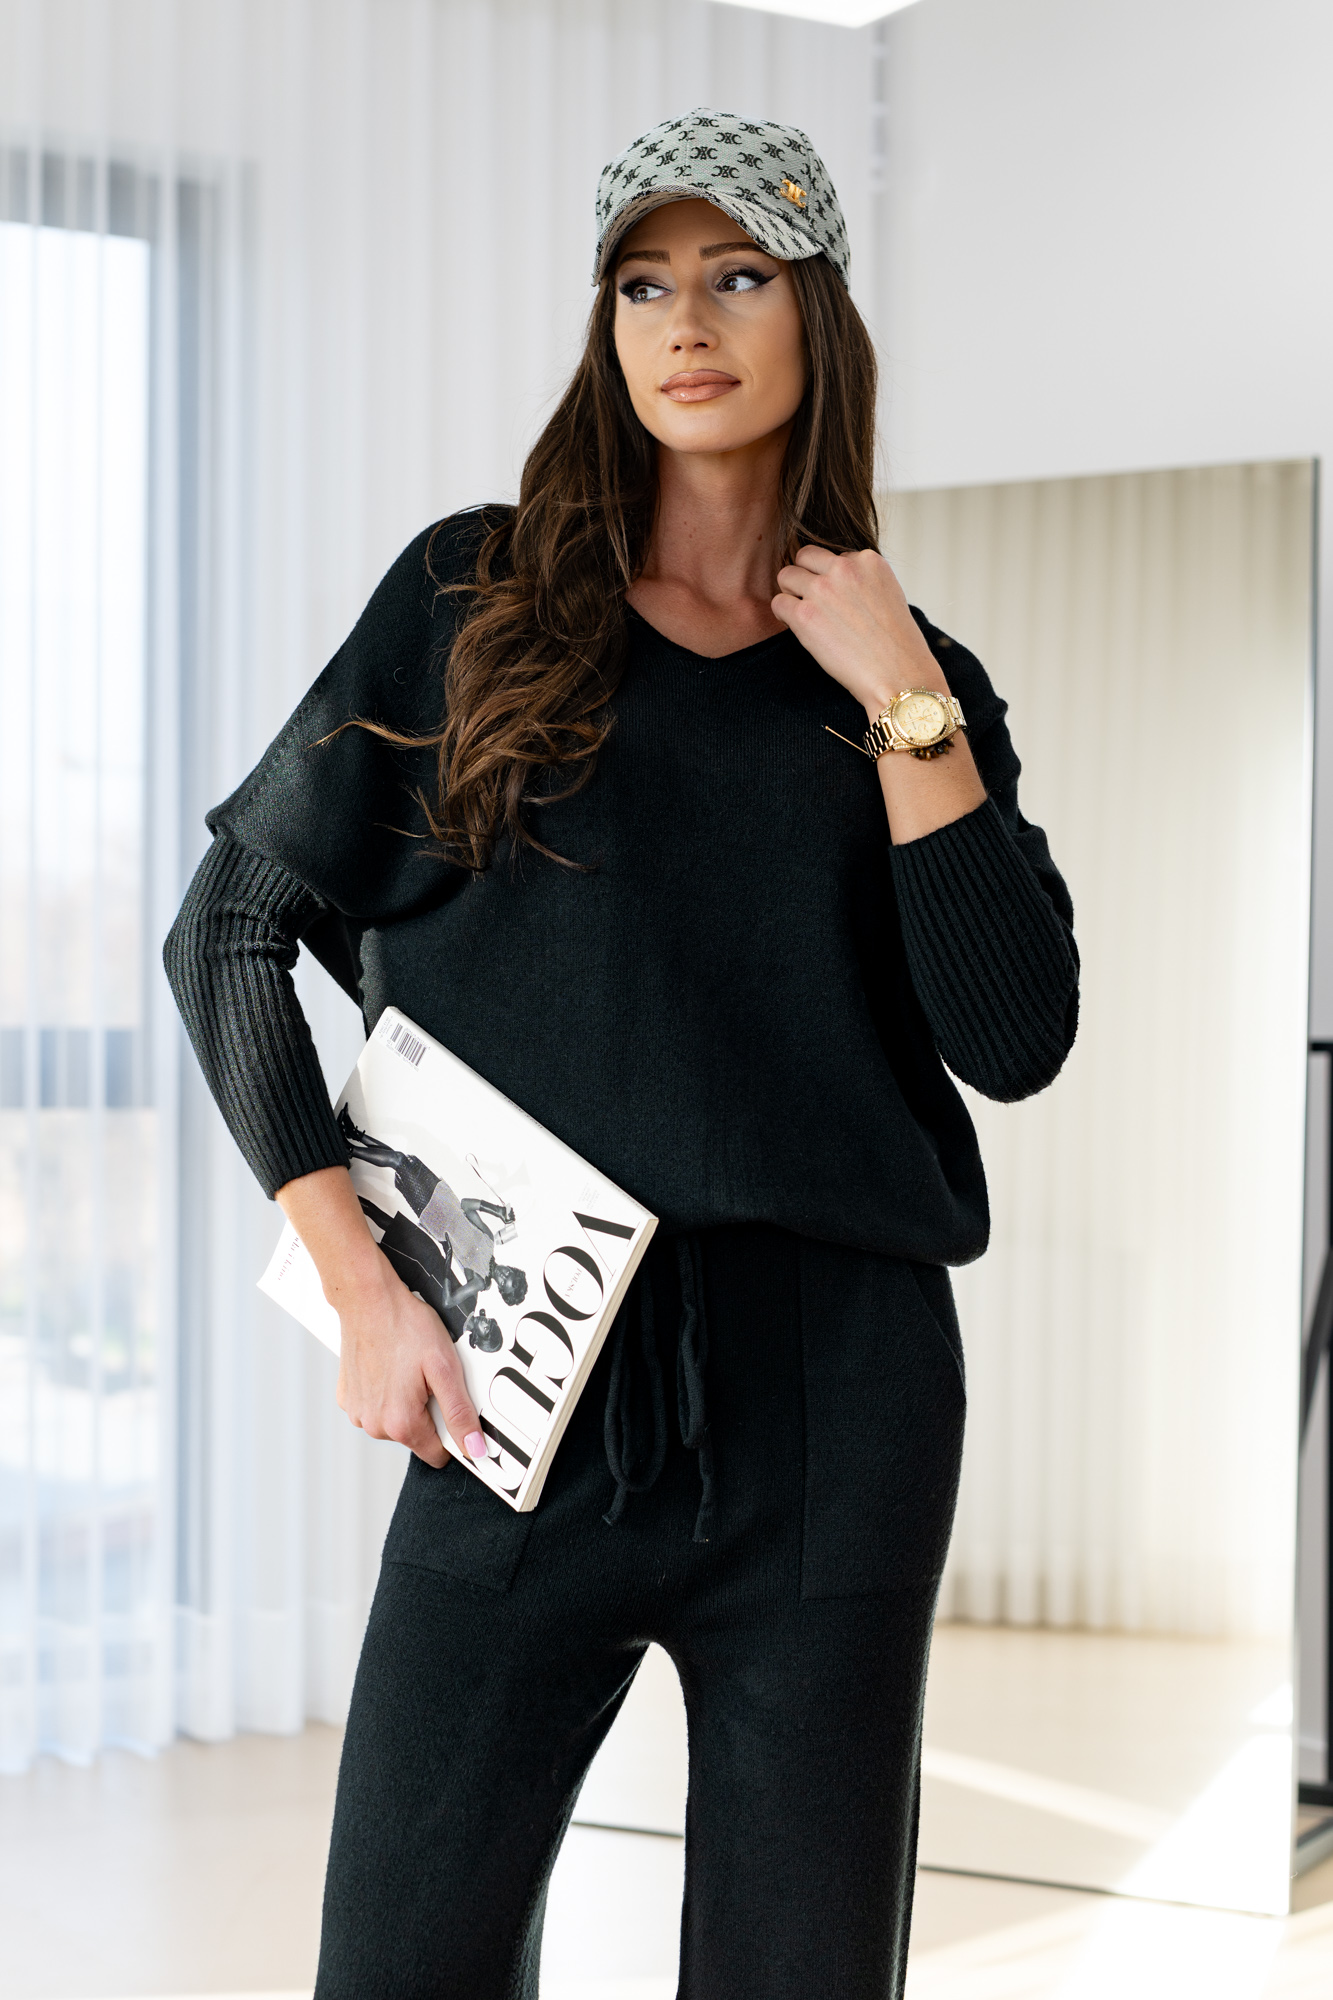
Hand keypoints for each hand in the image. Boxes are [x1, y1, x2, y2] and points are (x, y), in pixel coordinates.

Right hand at [276, 1163, 487, 1468]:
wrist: (368, 1299)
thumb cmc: (404, 1326)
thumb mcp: (446, 1368)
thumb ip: (460, 1414)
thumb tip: (475, 1448)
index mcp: (401, 1424)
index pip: (437, 1454)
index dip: (451, 1431)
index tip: (450, 1406)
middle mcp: (374, 1426)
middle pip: (416, 1437)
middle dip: (427, 1412)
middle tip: (427, 1377)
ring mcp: (357, 1413)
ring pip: (394, 1423)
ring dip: (405, 1402)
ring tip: (406, 1368)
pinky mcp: (347, 1398)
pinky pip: (374, 1407)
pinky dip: (384, 1393)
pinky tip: (388, 1367)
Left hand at [772, 545, 946, 716]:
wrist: (898, 676)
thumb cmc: (897, 646)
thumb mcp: (889, 596)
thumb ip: (863, 582)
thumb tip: (838, 586)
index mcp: (869, 560)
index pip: (835, 557)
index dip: (832, 579)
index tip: (840, 602)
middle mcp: (845, 568)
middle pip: (805, 556)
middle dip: (805, 577)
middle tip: (814, 603)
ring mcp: (823, 589)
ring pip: (786, 575)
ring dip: (791, 594)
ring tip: (807, 617)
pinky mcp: (805, 615)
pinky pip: (778, 603)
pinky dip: (783, 616)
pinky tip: (800, 630)